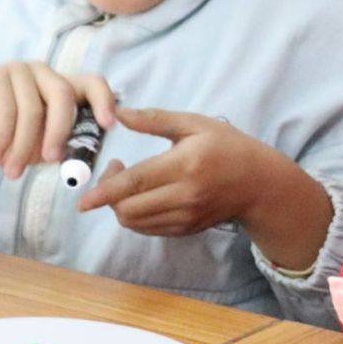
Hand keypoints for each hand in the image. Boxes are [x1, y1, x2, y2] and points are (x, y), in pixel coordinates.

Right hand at [0, 63, 115, 179]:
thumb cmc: (6, 142)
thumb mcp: (40, 148)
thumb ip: (63, 146)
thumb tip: (86, 157)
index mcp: (61, 87)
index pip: (92, 83)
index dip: (104, 100)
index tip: (107, 124)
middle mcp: (43, 73)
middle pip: (63, 94)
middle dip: (59, 131)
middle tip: (51, 160)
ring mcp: (18, 70)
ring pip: (31, 108)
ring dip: (22, 146)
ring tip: (12, 172)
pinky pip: (5, 109)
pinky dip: (2, 138)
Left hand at [76, 108, 331, 267]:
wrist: (259, 184)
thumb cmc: (228, 147)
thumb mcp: (195, 124)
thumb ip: (155, 120)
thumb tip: (119, 114)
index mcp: (185, 165)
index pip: (136, 183)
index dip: (105, 191)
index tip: (83, 200)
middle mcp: (185, 196)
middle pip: (129, 208)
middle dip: (109, 195)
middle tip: (114, 170)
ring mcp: (185, 217)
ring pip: (135, 222)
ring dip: (120, 206)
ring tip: (127, 182)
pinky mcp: (185, 230)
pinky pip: (148, 229)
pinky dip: (135, 215)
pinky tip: (142, 195)